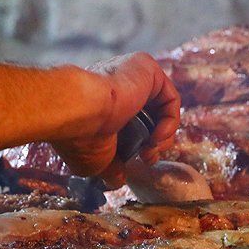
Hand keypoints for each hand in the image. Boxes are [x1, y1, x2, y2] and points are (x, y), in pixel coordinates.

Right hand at [52, 52, 179, 186]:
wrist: (77, 112)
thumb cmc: (80, 137)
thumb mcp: (96, 161)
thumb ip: (111, 168)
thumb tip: (117, 180)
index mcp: (101, 102)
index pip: (131, 122)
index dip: (141, 145)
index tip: (138, 161)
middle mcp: (116, 85)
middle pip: (149, 115)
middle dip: (155, 142)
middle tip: (148, 158)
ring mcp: (131, 73)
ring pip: (162, 107)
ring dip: (164, 135)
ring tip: (153, 148)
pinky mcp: (146, 67)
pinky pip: (169, 97)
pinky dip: (171, 121)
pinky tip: (157, 136)